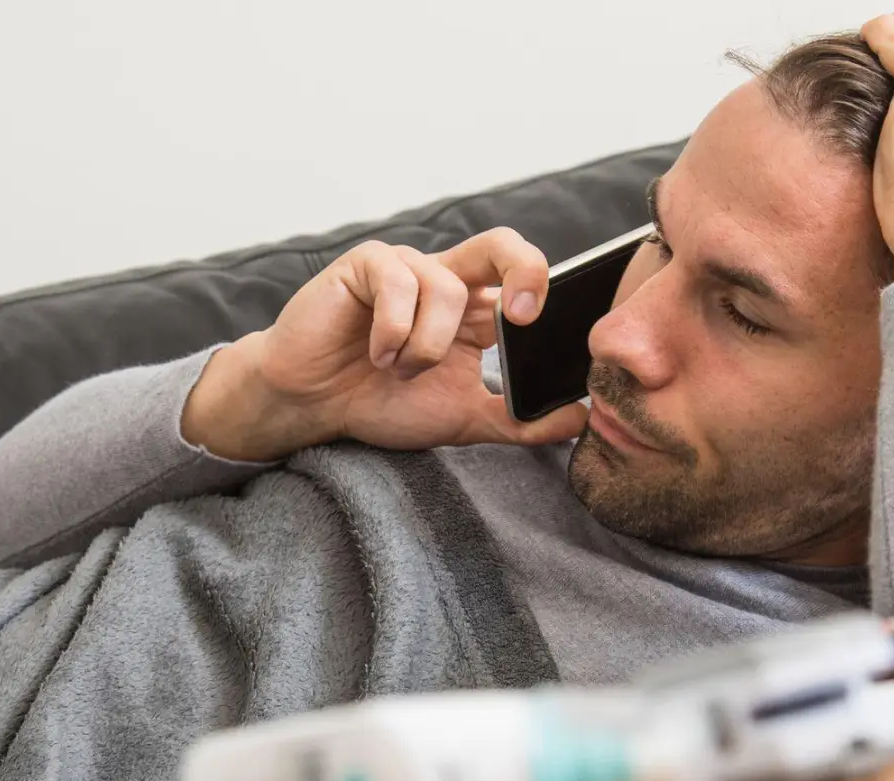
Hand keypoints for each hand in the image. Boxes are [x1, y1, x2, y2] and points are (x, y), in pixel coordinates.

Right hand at [182, 228, 589, 461]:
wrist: (311, 406)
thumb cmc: (381, 403)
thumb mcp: (463, 419)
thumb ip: (519, 422)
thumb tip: (582, 422)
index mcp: (473, 310)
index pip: (524, 280)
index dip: (544, 293)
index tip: (545, 329)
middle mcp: (445, 279)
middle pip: (501, 245)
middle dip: (524, 269)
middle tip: (522, 316)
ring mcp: (405, 268)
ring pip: (448, 290)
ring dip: (428, 346)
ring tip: (399, 370)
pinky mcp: (365, 265)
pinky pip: (398, 284)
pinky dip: (394, 331)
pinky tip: (376, 354)